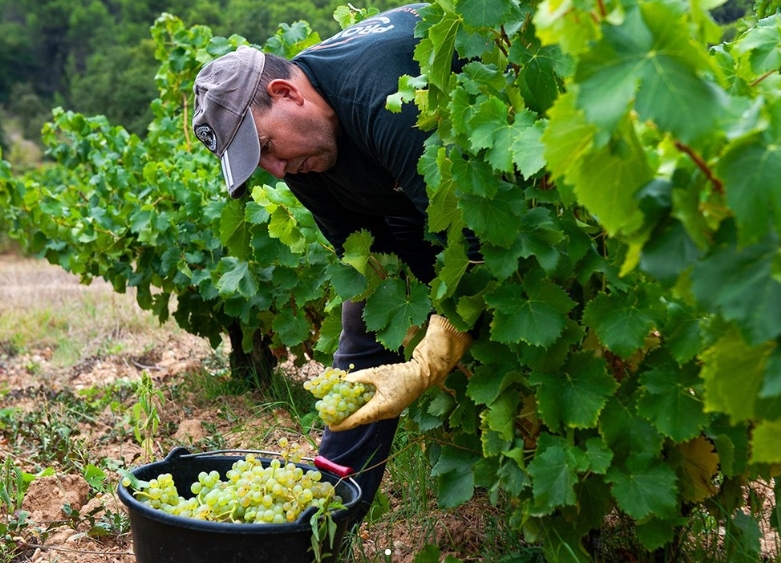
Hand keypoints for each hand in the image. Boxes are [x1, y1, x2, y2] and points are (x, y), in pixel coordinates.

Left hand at [329, 315, 471, 430]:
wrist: (422, 375)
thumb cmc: (401, 373)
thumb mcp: (377, 373)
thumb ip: (359, 377)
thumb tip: (344, 381)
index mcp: (381, 407)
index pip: (358, 419)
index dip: (343, 423)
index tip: (330, 426)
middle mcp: (385, 414)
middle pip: (361, 420)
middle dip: (346, 419)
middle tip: (331, 418)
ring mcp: (389, 413)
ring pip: (368, 416)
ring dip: (354, 414)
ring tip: (339, 411)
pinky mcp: (392, 408)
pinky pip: (374, 412)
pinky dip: (363, 409)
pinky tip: (355, 403)